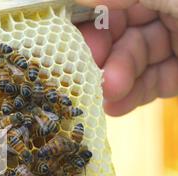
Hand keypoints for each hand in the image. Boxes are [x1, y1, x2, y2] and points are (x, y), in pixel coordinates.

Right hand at [75, 0, 177, 115]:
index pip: (113, 2)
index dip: (88, 19)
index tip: (65, 38)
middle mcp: (166, 11)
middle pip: (119, 32)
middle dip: (99, 54)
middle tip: (82, 71)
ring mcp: (175, 42)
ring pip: (132, 61)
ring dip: (114, 79)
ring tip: (107, 93)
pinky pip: (152, 83)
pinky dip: (132, 96)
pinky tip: (115, 107)